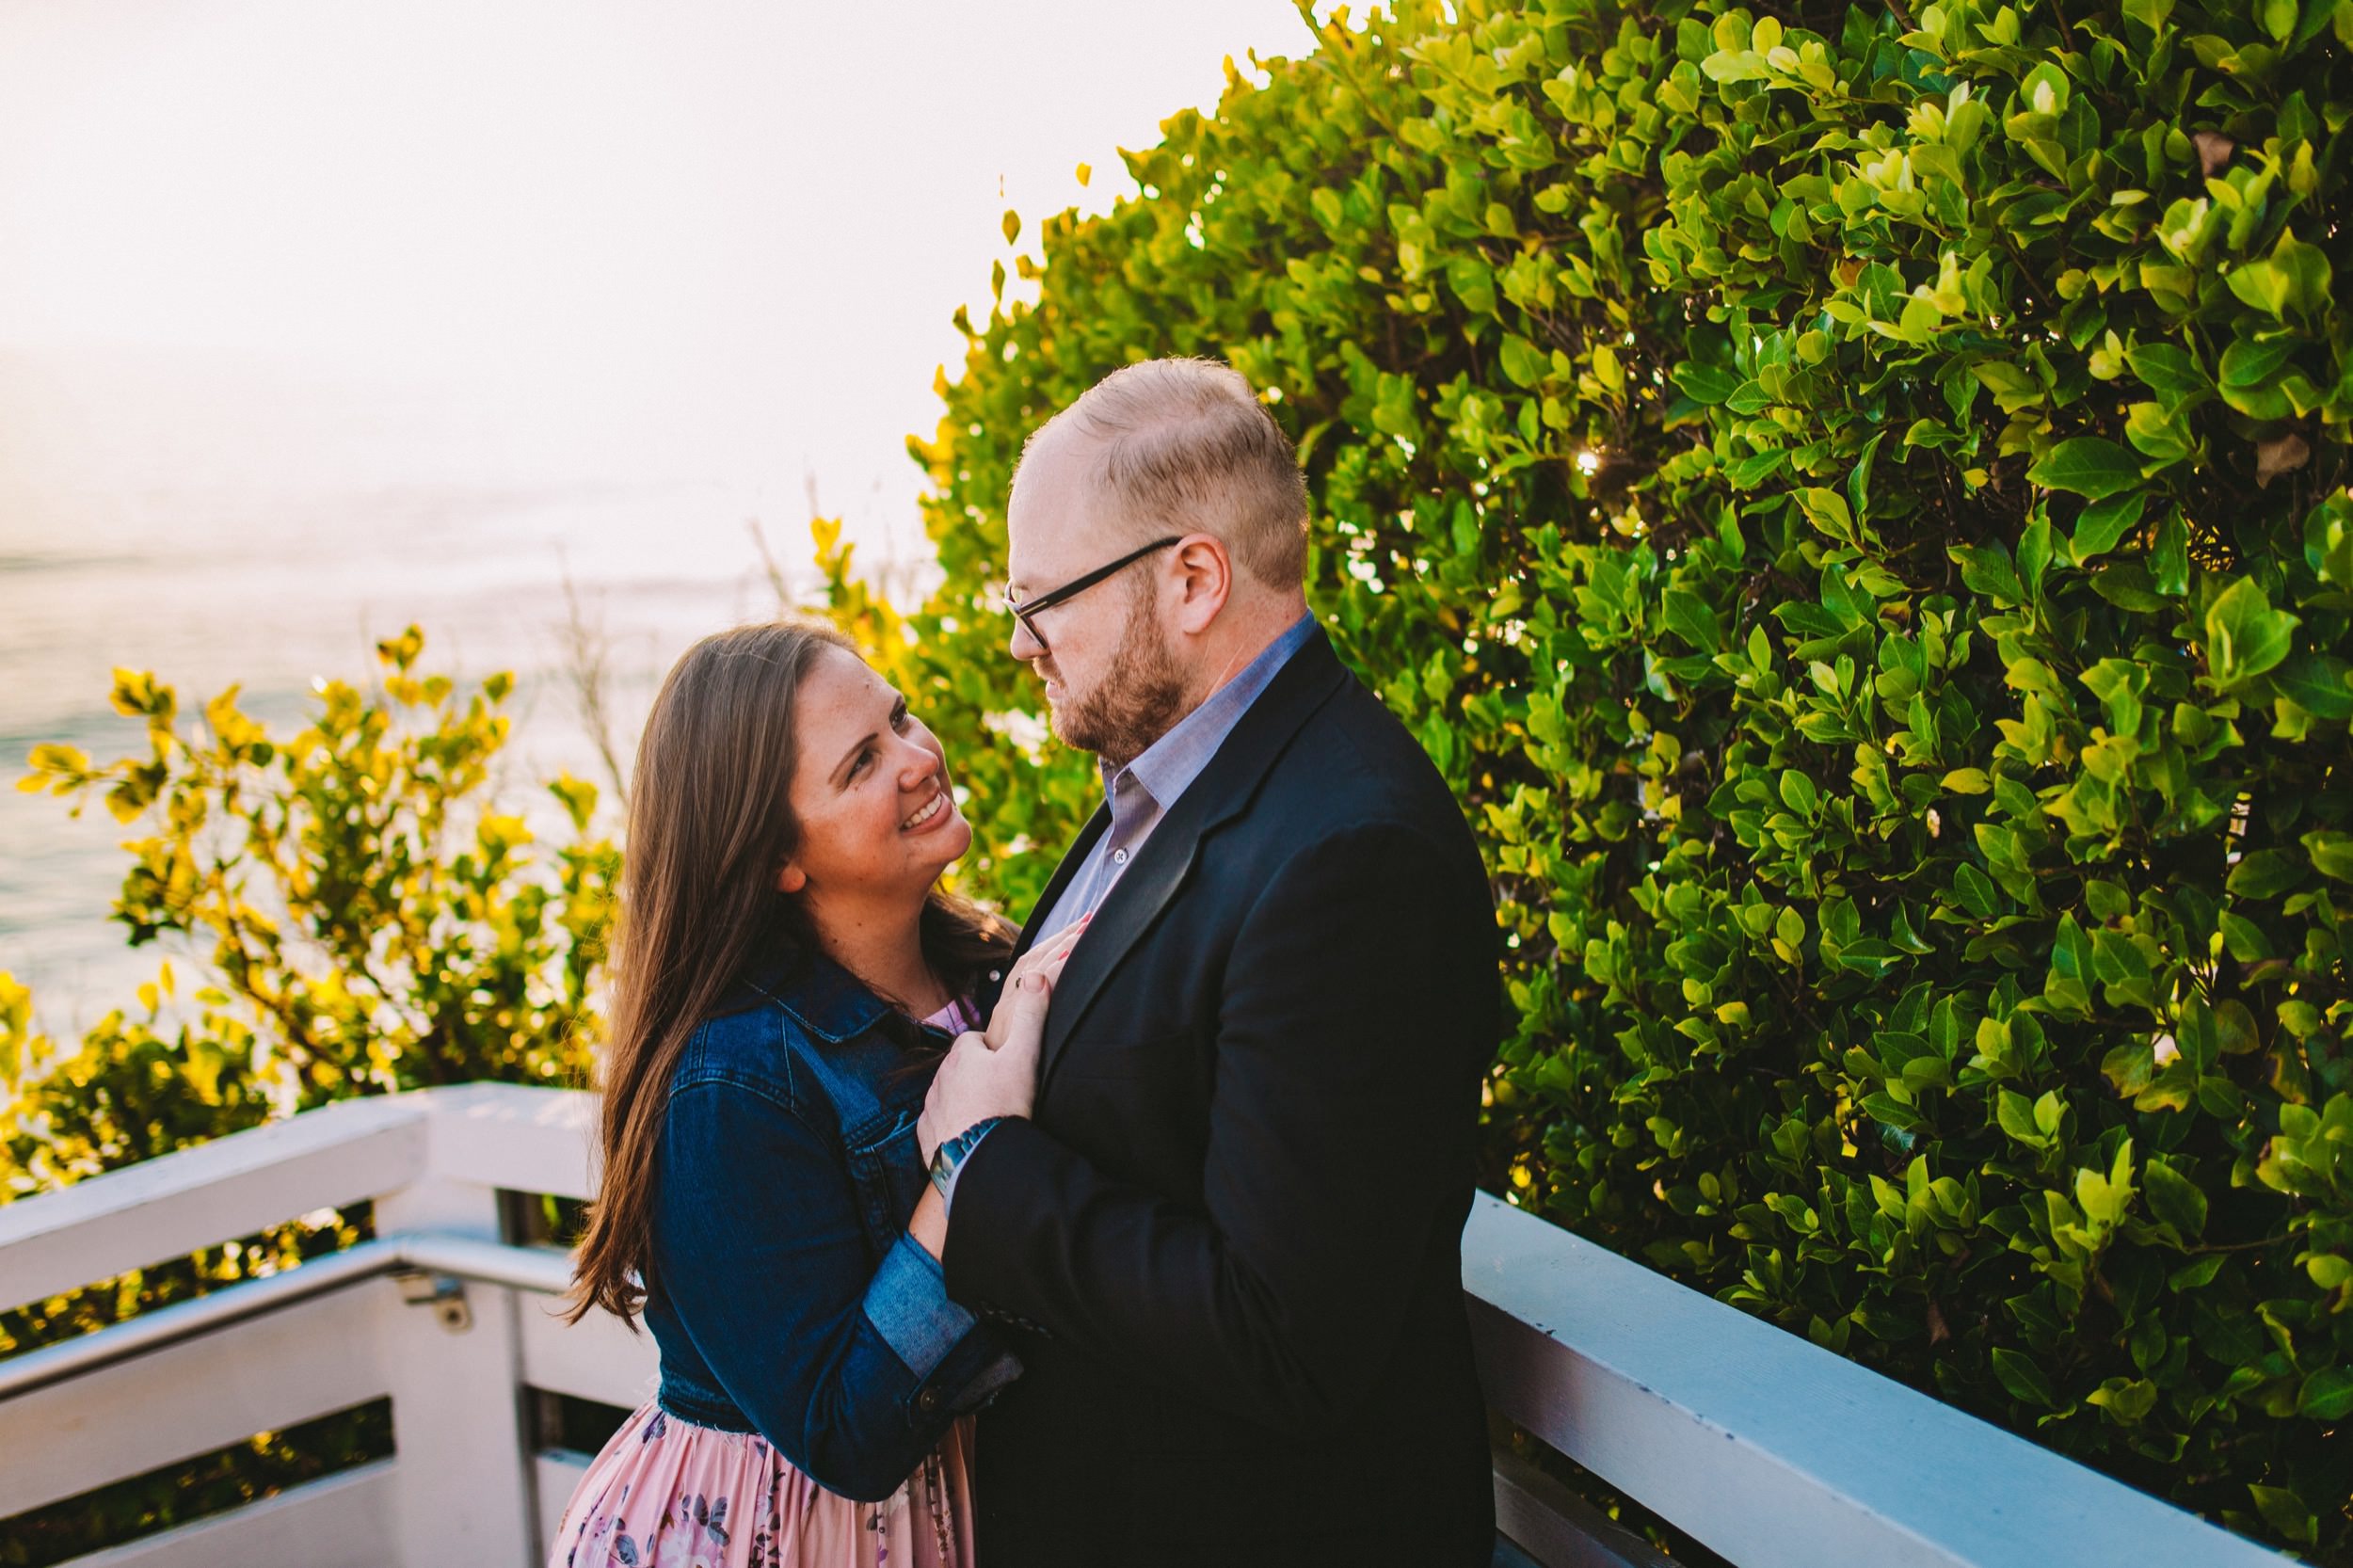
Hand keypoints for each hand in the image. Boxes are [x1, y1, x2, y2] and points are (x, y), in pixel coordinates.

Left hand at [917, 925, 1083, 1163]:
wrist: (980, 1159)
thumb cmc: (1004, 1104)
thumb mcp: (1025, 1055)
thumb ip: (1031, 1014)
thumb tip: (1035, 976)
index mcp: (962, 1054)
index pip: (977, 1042)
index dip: (995, 1052)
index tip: (1010, 1066)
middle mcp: (939, 1077)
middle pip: (962, 1069)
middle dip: (979, 1076)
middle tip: (1005, 1093)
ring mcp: (930, 1108)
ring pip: (949, 1096)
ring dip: (966, 1102)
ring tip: (992, 1117)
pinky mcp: (926, 1136)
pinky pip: (939, 1126)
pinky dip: (954, 1129)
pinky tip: (974, 1138)